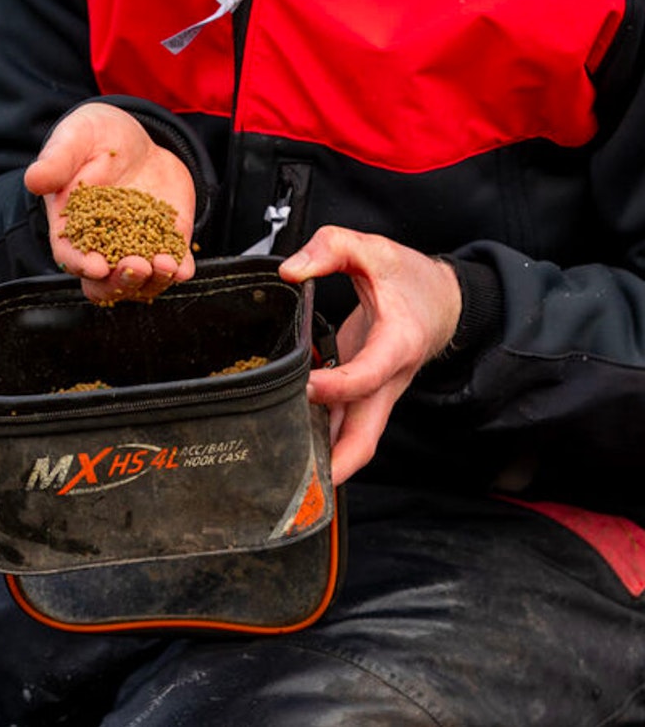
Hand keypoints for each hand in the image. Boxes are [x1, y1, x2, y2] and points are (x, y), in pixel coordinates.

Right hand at [24, 102, 195, 302]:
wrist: (134, 136)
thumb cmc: (93, 137)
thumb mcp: (74, 139)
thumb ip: (56, 160)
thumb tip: (33, 179)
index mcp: (72, 225)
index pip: (70, 256)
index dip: (82, 264)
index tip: (97, 265)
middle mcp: (103, 244)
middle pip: (105, 283)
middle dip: (120, 282)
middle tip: (135, 266)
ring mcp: (136, 246)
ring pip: (141, 283)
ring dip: (154, 281)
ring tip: (165, 264)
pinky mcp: (165, 240)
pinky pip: (173, 265)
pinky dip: (179, 271)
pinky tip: (183, 267)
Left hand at [279, 226, 461, 485]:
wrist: (444, 300)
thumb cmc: (412, 279)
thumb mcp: (375, 249)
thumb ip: (333, 248)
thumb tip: (291, 270)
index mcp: (398, 343)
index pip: (369, 376)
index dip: (338, 386)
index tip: (306, 385)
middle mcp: (390, 377)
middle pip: (367, 435)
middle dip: (338, 464)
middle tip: (301, 483)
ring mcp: (377, 390)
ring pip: (355, 437)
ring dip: (326, 459)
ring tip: (287, 477)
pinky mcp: (364, 392)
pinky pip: (344, 423)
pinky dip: (322, 438)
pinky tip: (292, 446)